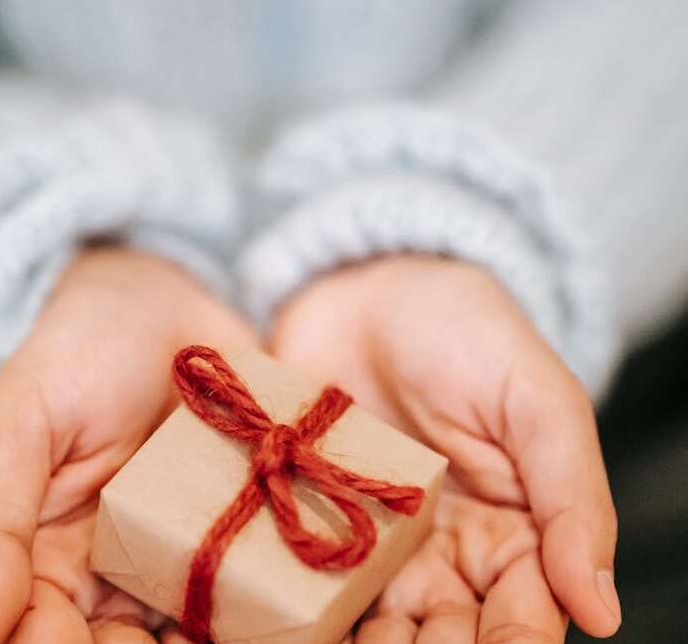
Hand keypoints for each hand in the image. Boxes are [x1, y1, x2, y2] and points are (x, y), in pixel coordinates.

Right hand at [0, 247, 256, 643]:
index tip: (114, 638)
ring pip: (204, 632)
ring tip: (267, 628)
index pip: (50, 638)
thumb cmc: (75, 354)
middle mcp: (124, 575)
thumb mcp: (15, 424)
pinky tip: (305, 608)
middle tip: (187, 638)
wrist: (162, 300)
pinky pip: (267, 585)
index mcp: (52, 564)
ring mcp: (193, 556)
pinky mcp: (251, 528)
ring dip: (233, 637)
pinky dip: (282, 606)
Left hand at [271, 255, 619, 642]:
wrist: (366, 287)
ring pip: (382, 622)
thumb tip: (601, 608)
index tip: (490, 641)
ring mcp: (376, 540)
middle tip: (410, 640)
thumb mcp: (538, 403)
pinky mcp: (315, 519)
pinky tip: (296, 618)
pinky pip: (316, 580)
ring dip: (374, 642)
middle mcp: (446, 550)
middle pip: (448, 632)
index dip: (513, 639)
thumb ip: (572, 499)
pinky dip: (311, 609)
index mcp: (515, 531)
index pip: (525, 614)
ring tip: (357, 642)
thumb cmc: (465, 334)